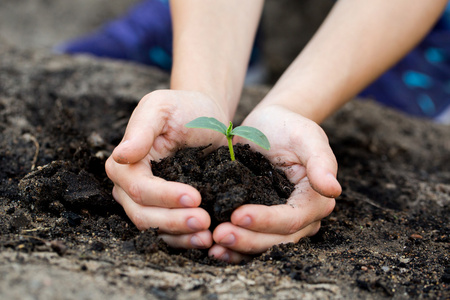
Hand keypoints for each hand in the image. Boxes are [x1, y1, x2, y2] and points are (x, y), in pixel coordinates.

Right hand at [106, 90, 229, 248]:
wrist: (206, 117)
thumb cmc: (183, 108)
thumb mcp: (161, 108)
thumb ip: (141, 130)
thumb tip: (120, 155)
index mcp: (126, 164)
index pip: (139, 188)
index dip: (164, 197)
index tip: (194, 197)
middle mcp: (131, 187)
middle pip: (144, 215)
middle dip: (173, 221)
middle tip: (204, 221)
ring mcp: (149, 202)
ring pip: (156, 229)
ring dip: (180, 236)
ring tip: (207, 235)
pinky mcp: (168, 210)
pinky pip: (171, 233)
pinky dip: (186, 238)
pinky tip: (206, 238)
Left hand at [208, 104, 341, 262]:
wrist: (269, 126)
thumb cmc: (289, 127)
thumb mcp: (306, 136)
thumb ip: (321, 161)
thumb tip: (333, 189)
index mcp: (314, 200)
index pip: (291, 219)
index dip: (266, 221)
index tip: (237, 215)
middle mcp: (300, 217)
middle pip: (277, 240)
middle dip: (248, 240)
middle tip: (218, 235)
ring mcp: (279, 222)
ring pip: (263, 246)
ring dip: (238, 250)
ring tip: (213, 246)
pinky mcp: (260, 221)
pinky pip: (250, 239)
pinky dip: (233, 248)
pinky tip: (212, 248)